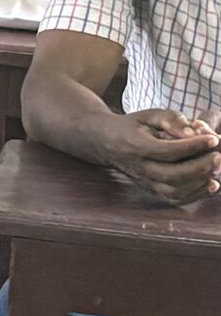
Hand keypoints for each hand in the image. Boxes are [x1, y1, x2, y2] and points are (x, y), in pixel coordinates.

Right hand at [96, 110, 220, 206]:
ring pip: (175, 191)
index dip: (193, 146)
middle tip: (219, 156)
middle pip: (173, 175)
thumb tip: (194, 132)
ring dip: (200, 182)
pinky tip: (212, 184)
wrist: (106, 143)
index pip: (168, 150)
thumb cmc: (132, 126)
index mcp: (136, 146)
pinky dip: (197, 194)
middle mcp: (139, 168)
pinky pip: (176, 199)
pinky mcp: (151, 191)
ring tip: (216, 168)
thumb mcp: (149, 115)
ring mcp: (144, 182)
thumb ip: (172, 120)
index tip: (213, 139)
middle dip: (200, 166)